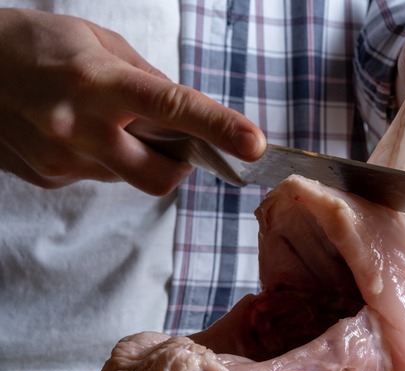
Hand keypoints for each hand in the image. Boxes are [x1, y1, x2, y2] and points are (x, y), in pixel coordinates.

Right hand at [0, 9, 264, 194]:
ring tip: (103, 121)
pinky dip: (102, 158)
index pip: (172, 109)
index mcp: (99, 83)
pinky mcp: (48, 177)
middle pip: (160, 176)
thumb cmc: (31, 44)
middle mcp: (80, 128)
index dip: (219, 128)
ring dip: (134, 155)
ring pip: (129, 177)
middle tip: (172, 143)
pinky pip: (97, 176)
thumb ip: (146, 77)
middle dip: (178, 167)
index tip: (254, 145)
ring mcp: (61, 160)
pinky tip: (74, 130)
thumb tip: (182, 108)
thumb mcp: (97, 41)